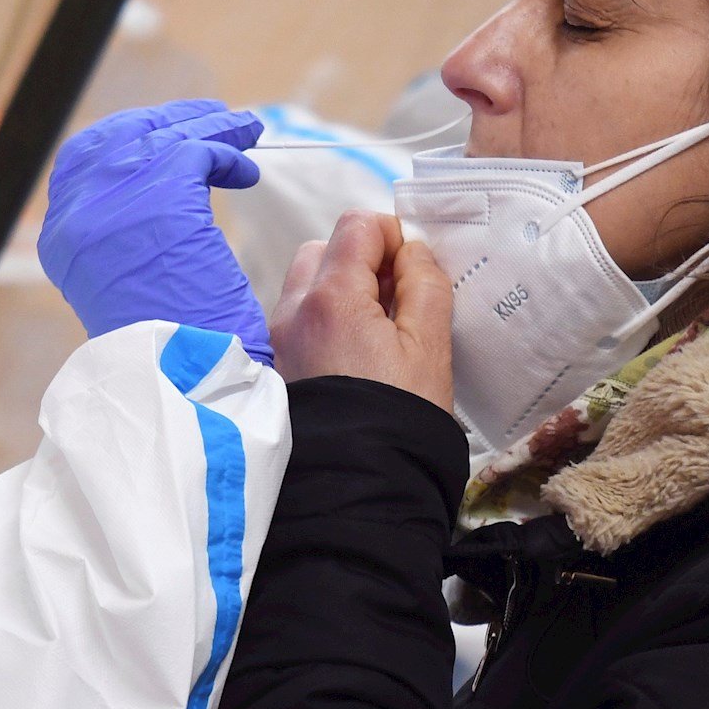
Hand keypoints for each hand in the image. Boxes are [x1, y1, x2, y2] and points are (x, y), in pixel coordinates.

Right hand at [38, 100, 270, 363]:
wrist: (185, 379)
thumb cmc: (170, 347)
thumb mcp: (124, 285)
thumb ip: (122, 239)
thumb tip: (148, 196)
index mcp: (62, 238)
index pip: (80, 159)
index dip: (125, 136)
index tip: (165, 131)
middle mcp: (78, 214)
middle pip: (121, 137)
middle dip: (170, 122)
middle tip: (215, 119)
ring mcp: (117, 202)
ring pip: (165, 138)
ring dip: (210, 129)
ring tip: (246, 132)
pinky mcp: (164, 197)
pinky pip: (197, 152)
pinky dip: (226, 153)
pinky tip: (244, 172)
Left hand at [271, 210, 451, 408]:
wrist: (357, 481)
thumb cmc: (400, 415)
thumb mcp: (429, 346)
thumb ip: (424, 285)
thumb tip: (412, 251)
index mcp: (332, 297)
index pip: (356, 227)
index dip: (392, 236)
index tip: (413, 268)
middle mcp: (294, 310)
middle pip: (325, 249)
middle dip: (363, 259)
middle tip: (398, 297)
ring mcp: (280, 336)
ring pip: (308, 281)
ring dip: (343, 286)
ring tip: (380, 325)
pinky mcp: (278, 360)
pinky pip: (300, 315)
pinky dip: (327, 314)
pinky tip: (358, 347)